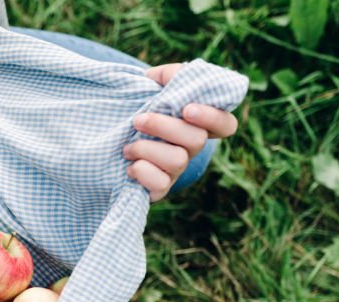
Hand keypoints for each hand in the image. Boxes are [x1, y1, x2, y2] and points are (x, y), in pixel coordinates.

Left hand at [125, 63, 239, 200]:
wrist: (112, 141)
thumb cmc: (142, 110)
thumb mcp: (153, 88)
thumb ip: (168, 76)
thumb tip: (169, 77)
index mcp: (198, 124)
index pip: (226, 124)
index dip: (212, 118)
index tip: (187, 109)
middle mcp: (192, 148)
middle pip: (197, 140)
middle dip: (164, 127)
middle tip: (138, 120)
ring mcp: (178, 169)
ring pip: (177, 161)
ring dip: (146, 149)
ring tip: (127, 147)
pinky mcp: (161, 188)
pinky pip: (160, 185)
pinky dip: (142, 173)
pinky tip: (129, 166)